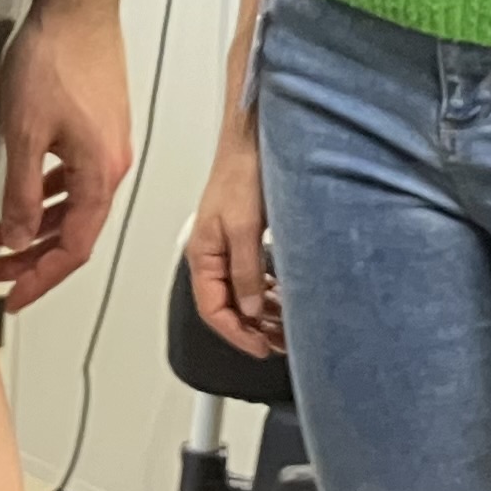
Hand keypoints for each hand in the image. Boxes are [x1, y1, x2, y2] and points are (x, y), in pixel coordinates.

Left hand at [0, 0, 134, 312]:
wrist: (79, 6)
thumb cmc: (57, 58)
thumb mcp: (26, 134)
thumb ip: (21, 193)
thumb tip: (18, 239)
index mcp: (101, 174)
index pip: (73, 248)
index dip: (41, 278)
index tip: (13, 296)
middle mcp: (114, 165)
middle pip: (77, 232)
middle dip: (36, 258)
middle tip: (0, 275)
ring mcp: (110, 145)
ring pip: (76, 206)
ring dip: (40, 227)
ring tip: (5, 239)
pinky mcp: (101, 127)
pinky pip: (77, 179)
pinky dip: (50, 196)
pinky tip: (29, 193)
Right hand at [187, 122, 286, 355]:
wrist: (252, 140)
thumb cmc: (240, 172)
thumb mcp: (244, 227)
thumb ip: (246, 271)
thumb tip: (252, 309)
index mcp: (203, 255)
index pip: (213, 311)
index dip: (237, 335)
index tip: (260, 349)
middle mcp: (214, 255)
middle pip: (228, 307)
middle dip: (253, 330)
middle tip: (280, 345)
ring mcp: (229, 247)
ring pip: (243, 294)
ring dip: (264, 314)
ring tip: (287, 328)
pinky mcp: (246, 238)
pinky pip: (254, 277)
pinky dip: (269, 292)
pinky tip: (285, 298)